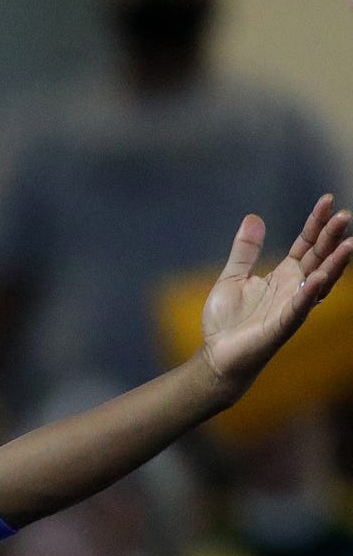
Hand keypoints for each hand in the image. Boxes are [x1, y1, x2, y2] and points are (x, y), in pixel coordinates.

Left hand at [199, 194, 350, 395]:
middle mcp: (295, 287)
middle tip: (344, 215)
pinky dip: (310, 293)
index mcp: (284, 274)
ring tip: (348, 243)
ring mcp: (292, 306)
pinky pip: (300, 307)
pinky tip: (319, 277)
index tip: (327, 200)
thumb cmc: (227, 320)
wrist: (217, 355)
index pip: (306, 243)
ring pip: (319, 281)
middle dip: (331, 236)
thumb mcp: (232, 277)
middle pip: (318, 257)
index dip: (316, 222)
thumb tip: (253, 218)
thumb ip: (245, 250)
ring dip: (334, 263)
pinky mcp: (283, 325)